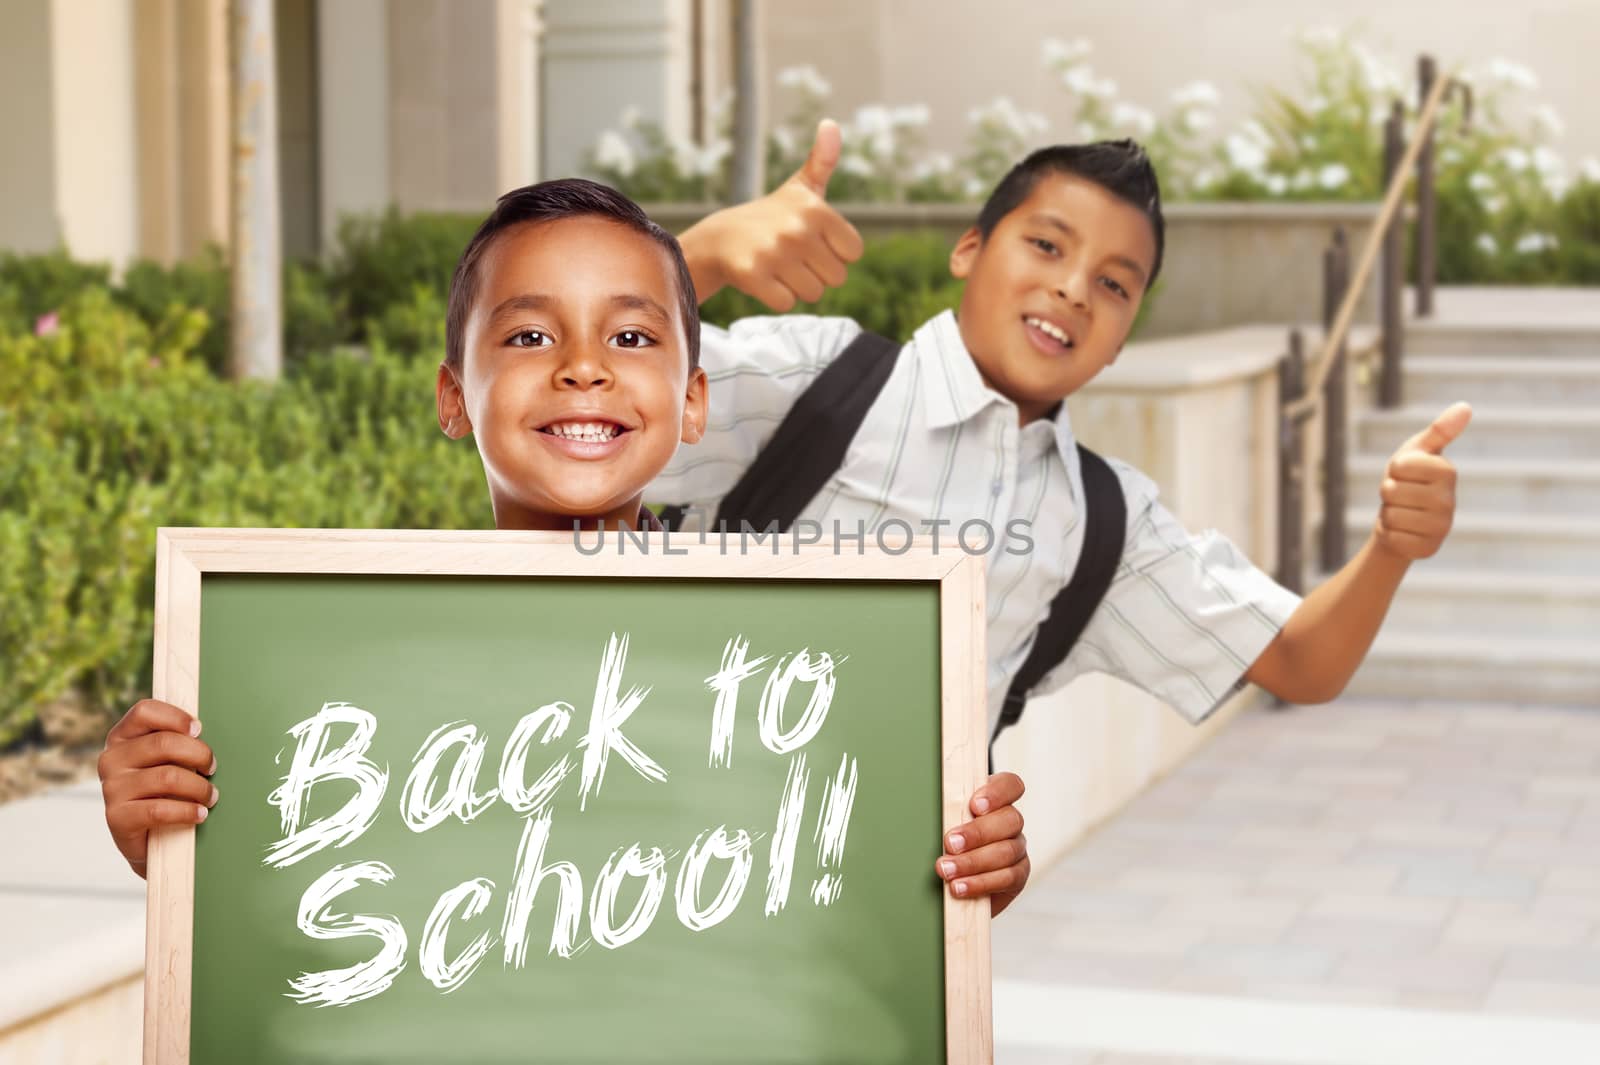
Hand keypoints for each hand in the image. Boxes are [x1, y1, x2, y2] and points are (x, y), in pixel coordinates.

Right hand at [99, 698, 217, 878]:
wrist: (150, 841)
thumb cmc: (165, 792)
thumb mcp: (168, 762)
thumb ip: (176, 742)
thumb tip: (202, 731)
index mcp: (122, 738)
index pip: (144, 711)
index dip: (175, 717)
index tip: (198, 730)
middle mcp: (111, 760)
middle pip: (163, 744)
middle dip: (199, 754)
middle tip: (212, 768)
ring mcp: (111, 789)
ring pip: (167, 777)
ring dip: (199, 787)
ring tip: (211, 796)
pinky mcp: (116, 817)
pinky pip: (159, 809)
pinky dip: (187, 811)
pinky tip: (200, 814)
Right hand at [676, 118, 863, 309]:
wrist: (721, 238)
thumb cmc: (772, 216)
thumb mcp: (800, 188)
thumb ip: (823, 160)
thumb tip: (831, 124)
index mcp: (817, 209)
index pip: (853, 254)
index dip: (834, 253)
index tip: (813, 242)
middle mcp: (797, 229)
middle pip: (836, 278)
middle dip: (816, 273)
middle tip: (791, 256)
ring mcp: (774, 252)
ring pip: (812, 294)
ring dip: (796, 286)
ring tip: (776, 265)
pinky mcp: (753, 275)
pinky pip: (785, 303)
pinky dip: (775, 297)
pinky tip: (763, 277)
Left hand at [935, 772, 1029, 916]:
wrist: (958, 882)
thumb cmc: (949, 841)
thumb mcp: (945, 821)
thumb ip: (944, 811)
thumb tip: (916, 803)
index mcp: (996, 800)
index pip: (1010, 785)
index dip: (997, 793)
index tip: (974, 806)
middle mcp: (1010, 822)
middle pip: (1010, 819)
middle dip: (977, 832)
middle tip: (950, 843)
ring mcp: (1017, 848)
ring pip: (1006, 851)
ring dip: (973, 862)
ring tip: (947, 870)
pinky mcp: (1018, 875)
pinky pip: (1007, 878)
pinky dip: (980, 883)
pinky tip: (960, 887)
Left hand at [1374, 401, 1471, 560]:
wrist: (1401, 519)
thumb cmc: (1408, 479)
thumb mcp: (1417, 451)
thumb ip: (1439, 431)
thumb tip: (1465, 406)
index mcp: (1447, 472)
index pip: (1401, 465)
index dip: (1394, 469)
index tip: (1404, 473)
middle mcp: (1449, 500)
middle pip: (1392, 491)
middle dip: (1387, 492)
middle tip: (1401, 495)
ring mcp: (1441, 527)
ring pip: (1390, 515)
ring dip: (1387, 514)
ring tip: (1401, 512)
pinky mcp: (1428, 549)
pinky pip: (1392, 538)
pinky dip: (1389, 534)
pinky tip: (1402, 531)